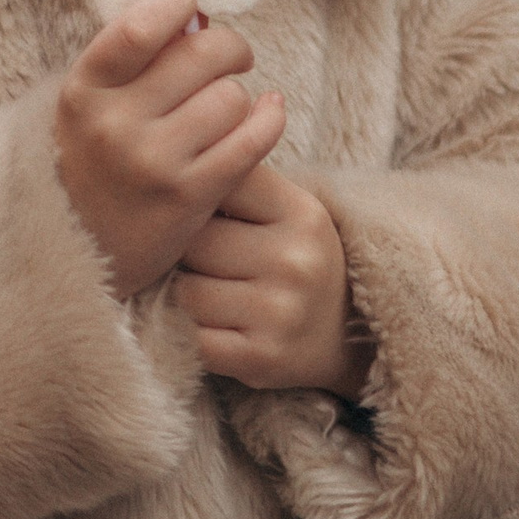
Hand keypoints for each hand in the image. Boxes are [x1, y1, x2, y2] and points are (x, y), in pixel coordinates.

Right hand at [55, 0, 286, 299]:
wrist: (76, 249)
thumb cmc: (92, 160)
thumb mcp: (88, 103)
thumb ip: (131, 57)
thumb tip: (196, 9)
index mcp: (83, 90)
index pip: (140, 27)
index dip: (176, 2)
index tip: (188, 4)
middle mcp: (114, 125)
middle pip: (202, 54)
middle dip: (227, 47)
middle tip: (231, 56)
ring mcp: (153, 162)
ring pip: (232, 96)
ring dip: (238, 96)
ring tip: (224, 107)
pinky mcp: (190, 196)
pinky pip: (253, 139)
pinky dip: (269, 118)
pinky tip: (267, 112)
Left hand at [173, 163, 371, 394]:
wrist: (346, 336)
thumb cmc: (295, 262)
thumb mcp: (286, 212)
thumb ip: (237, 181)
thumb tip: (172, 160)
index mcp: (301, 213)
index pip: (218, 185)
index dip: (195, 200)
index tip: (198, 212)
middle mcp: (295, 260)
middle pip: (193, 241)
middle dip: (184, 251)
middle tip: (203, 262)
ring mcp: (280, 312)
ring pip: (185, 292)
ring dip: (185, 296)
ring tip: (211, 294)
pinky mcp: (261, 358)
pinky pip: (193, 338)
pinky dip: (190, 334)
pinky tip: (212, 327)